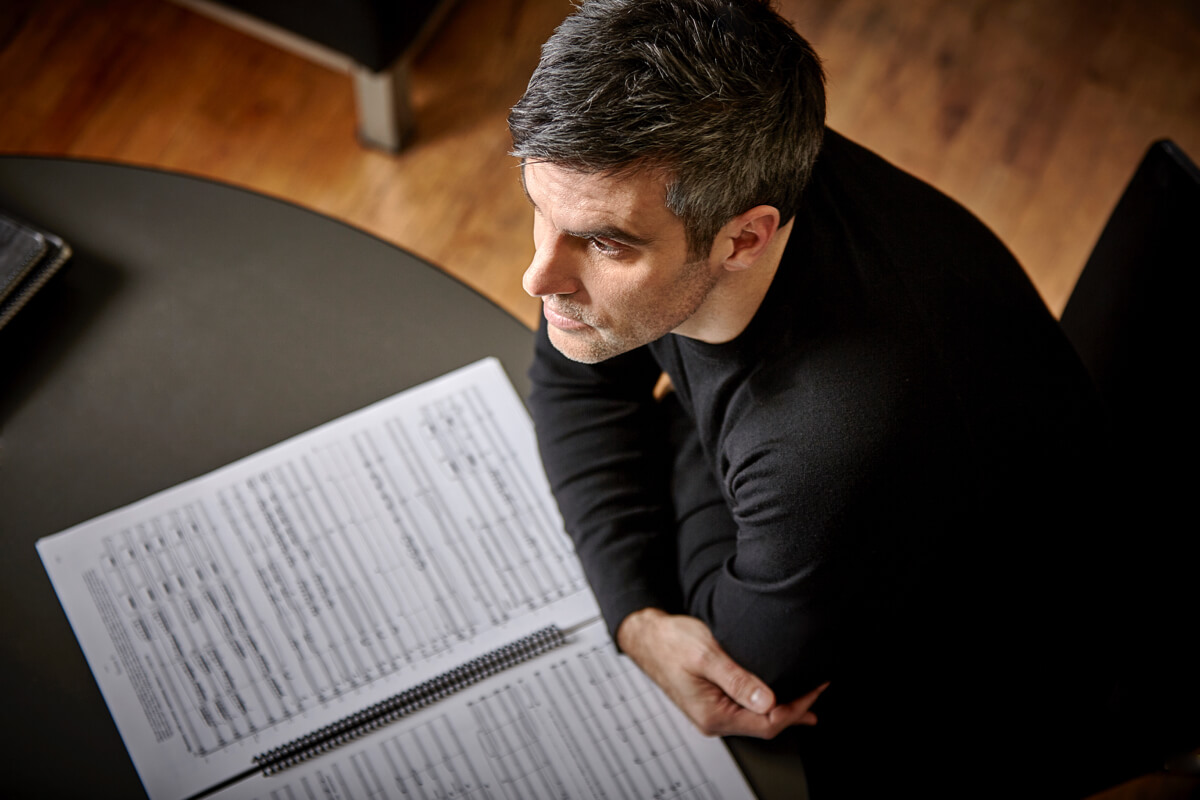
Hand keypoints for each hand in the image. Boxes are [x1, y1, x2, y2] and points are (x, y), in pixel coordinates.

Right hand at [616, 607, 828, 737]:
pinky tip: (777, 697)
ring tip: (808, 698)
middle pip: (765, 725)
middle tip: (819, 690)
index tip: (815, 688)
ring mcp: (712, 712)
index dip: (797, 708)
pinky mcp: (712, 702)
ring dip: (783, 708)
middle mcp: (713, 719)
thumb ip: (737, 679)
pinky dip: (767, 703)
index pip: (767, 722)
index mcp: (713, 714)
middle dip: (796, 709)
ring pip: (757, 718)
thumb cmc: (671, 641)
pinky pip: (746, 710)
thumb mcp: (707, 655)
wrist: (647, 636)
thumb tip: (767, 699)